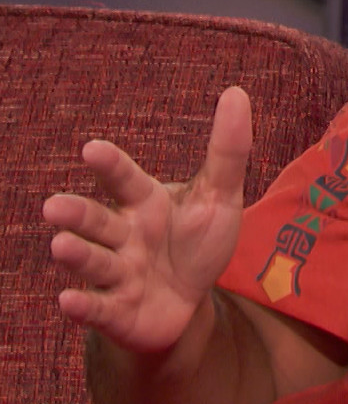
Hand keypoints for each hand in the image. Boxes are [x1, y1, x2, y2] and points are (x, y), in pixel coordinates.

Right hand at [42, 87, 252, 353]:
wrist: (188, 304)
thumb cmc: (198, 242)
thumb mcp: (220, 196)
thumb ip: (227, 150)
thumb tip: (236, 92)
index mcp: (144, 202)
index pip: (126, 180)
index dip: (111, 166)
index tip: (92, 149)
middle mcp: (123, 235)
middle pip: (97, 222)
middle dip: (77, 214)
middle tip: (54, 205)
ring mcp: (117, 274)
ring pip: (93, 262)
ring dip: (77, 255)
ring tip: (61, 245)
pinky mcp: (116, 311)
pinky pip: (97, 308)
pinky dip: (83, 305)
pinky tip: (67, 300)